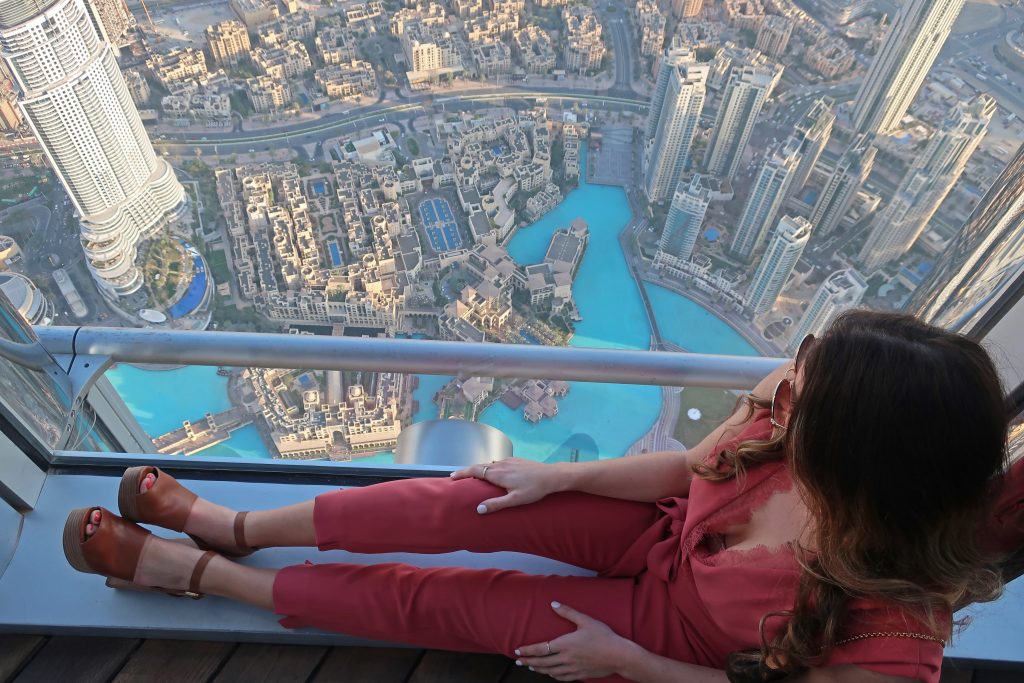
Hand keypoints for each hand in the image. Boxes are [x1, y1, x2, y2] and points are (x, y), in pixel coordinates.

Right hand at [450, 457, 562, 513]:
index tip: (452, 477)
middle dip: (468, 471)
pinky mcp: (516, 460)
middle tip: (458, 477)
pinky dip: (490, 467)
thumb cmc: (533, 490)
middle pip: (480, 466)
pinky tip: (494, 473)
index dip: (462, 473)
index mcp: (497, 474)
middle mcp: (500, 465)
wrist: (551, 476)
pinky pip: (498, 463)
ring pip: (489, 464)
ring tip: (474, 477)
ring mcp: (508, 461)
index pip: (474, 471)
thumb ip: (496, 504)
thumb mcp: (514, 500)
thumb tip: (478, 509)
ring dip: (479, 469)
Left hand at [514, 602, 635, 680]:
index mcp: (565, 644)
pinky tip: (551, 674)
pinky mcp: (580, 675)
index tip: (518, 651)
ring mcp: (573, 668)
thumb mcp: (585, 620)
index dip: (528, 650)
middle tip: (518, 661)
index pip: (540, 648)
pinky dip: (553, 676)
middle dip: (529, 661)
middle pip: (542, 662)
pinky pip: (562, 678)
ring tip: (532, 667)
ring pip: (551, 671)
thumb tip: (553, 603)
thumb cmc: (603, 636)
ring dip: (539, 669)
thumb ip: (567, 612)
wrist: (619, 655)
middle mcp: (566, 658)